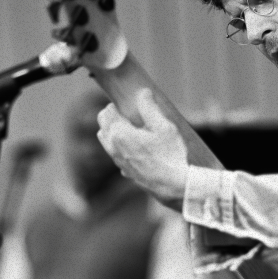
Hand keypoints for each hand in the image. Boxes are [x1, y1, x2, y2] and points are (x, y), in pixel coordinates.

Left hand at [97, 90, 187, 210]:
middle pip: (103, 125)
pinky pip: (116, 155)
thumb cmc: (170, 155)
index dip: (116, 104)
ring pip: (106, 141)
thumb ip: (150, 107)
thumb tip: (143, 92)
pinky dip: (120, 147)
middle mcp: (113, 148)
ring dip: (113, 131)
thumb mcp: (164, 126)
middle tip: (128, 113)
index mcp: (119, 134)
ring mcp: (118, 162)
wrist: (174, 186)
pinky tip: (137, 147)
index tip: (127, 103)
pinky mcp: (125, 172)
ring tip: (131, 128)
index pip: (107, 111)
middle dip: (112, 116)